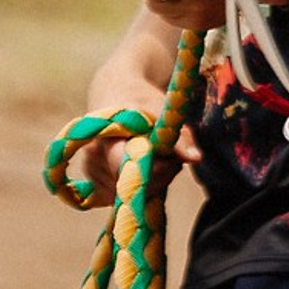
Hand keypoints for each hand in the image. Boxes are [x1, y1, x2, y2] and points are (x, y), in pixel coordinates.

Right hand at [62, 87, 198, 209]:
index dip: (158, 171)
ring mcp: (92, 174)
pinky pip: (124, 197)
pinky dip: (139, 186)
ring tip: (156, 156)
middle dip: (160, 176)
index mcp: (106, 137)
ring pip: (131, 194)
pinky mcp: (95, 186)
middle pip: (133, 187)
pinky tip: (143, 167)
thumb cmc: (142, 101)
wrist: (115, 92)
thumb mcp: (163, 111)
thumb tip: (196, 159)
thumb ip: (180, 138)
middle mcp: (93, 158)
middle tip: (172, 156)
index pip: (130, 170)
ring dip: (151, 182)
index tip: (175, 160)